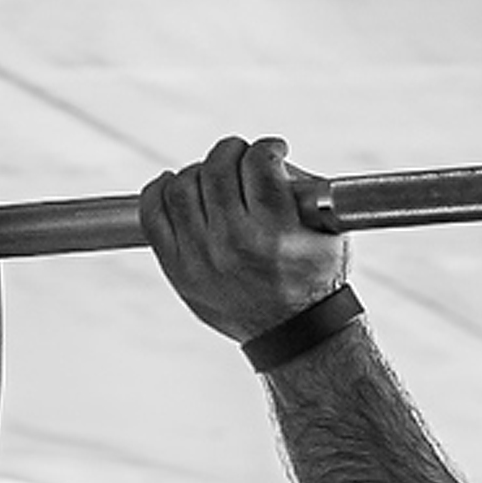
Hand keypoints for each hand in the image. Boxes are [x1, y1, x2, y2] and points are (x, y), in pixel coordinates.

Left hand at [143, 134, 348, 346]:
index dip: (267, 148)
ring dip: (198, 171)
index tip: (273, 151)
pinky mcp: (176, 268)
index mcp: (276, 233)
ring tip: (214, 177)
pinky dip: (159, 190)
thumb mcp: (328, 236)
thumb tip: (272, 157)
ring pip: (181, 186)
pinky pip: (152, 214)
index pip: (259, 164)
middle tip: (242, 157)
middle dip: (231, 152)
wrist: (292, 334)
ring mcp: (200, 257)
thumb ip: (305, 193)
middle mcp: (234, 244)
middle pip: (216, 169)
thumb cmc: (315, 278)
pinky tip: (173, 184)